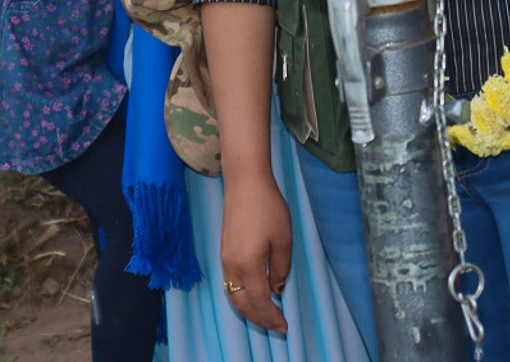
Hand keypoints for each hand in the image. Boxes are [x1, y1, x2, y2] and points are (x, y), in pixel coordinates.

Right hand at [218, 175, 291, 332]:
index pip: (260, 301)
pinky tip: (254, 295)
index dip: (272, 316)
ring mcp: (225, 259)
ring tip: (266, 316)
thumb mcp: (284, 239)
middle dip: (259, 319)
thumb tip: (277, 289)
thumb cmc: (268, 208)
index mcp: (248, 265)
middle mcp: (232, 266)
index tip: (285, 326)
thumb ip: (281, 268)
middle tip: (276, 326)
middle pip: (242, 304)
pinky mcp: (225, 252)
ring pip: (233, 295)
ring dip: (249, 309)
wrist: (245, 184)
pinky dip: (242, 296)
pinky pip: (231, 283)